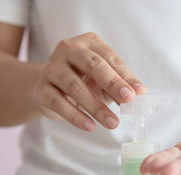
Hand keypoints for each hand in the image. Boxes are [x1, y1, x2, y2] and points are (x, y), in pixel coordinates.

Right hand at [31, 32, 145, 130]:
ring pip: (75, 86)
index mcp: (89, 43)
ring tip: (112, 123)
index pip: (110, 58)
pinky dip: (75, 116)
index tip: (138, 93)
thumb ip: (122, 85)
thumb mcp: (105, 81)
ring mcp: (51, 68)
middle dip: (112, 83)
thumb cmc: (84, 81)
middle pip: (92, 65)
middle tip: (128, 100)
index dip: (125, 76)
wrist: (50, 90)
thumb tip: (140, 93)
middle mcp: (68, 50)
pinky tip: (90, 126)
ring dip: (96, 107)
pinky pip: (58, 102)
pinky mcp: (40, 88)